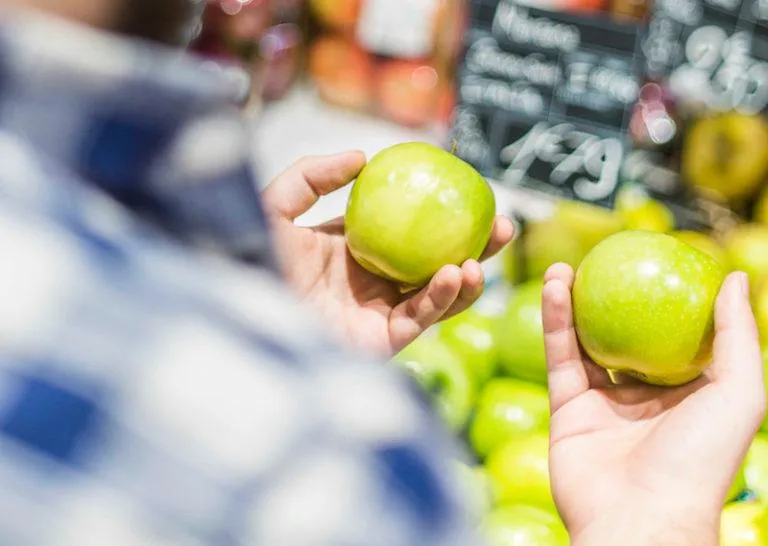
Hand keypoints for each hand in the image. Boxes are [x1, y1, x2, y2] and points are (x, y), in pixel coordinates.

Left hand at [261, 151, 513, 355]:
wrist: (240, 312)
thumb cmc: (248, 260)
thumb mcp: (276, 206)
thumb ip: (313, 175)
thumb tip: (362, 156)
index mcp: (353, 250)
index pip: (407, 229)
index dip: (440, 214)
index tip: (469, 191)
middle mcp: (371, 282)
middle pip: (434, 261)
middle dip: (472, 246)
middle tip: (502, 225)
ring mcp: (378, 312)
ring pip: (437, 294)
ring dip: (468, 277)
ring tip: (482, 255)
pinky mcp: (381, 341)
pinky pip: (421, 317)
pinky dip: (442, 297)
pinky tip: (455, 273)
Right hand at [542, 264, 765, 545]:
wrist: (639, 519)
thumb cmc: (700, 460)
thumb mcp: (740, 393)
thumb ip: (738, 335)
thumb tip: (737, 278)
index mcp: (688, 394)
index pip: (675, 337)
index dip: (664, 299)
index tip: (654, 261)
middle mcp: (644, 398)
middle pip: (624, 335)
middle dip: (610, 298)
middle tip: (601, 261)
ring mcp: (603, 404)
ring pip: (585, 342)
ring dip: (573, 302)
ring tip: (564, 266)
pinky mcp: (567, 409)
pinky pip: (561, 357)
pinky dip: (554, 321)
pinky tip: (554, 287)